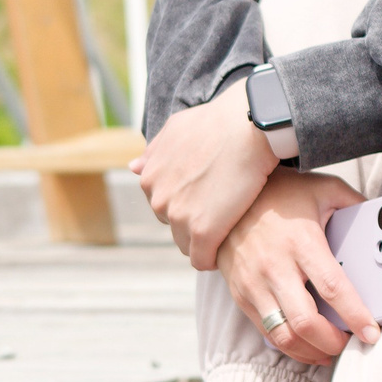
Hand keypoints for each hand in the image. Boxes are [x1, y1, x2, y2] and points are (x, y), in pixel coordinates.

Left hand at [131, 83, 281, 270]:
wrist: (248, 124)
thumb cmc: (217, 121)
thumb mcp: (177, 129)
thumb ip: (155, 151)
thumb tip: (133, 166)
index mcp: (150, 178)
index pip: (164, 205)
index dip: (188, 203)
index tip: (208, 199)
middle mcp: (158, 199)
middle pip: (174, 226)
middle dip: (194, 221)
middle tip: (222, 210)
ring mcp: (179, 217)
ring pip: (188, 245)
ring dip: (205, 240)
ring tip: (228, 229)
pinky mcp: (203, 232)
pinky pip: (202, 259)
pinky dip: (213, 258)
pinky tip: (229, 248)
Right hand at [216, 172, 376, 363]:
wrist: (225, 195)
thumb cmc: (280, 193)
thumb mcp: (323, 189)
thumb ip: (354, 204)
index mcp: (301, 241)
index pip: (332, 287)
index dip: (354, 314)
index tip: (372, 332)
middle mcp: (275, 266)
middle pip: (305, 321)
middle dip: (333, 342)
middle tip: (352, 343)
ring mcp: (254, 283)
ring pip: (283, 334)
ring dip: (311, 351)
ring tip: (330, 351)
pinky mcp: (241, 294)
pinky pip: (266, 331)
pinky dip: (289, 345)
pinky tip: (306, 345)